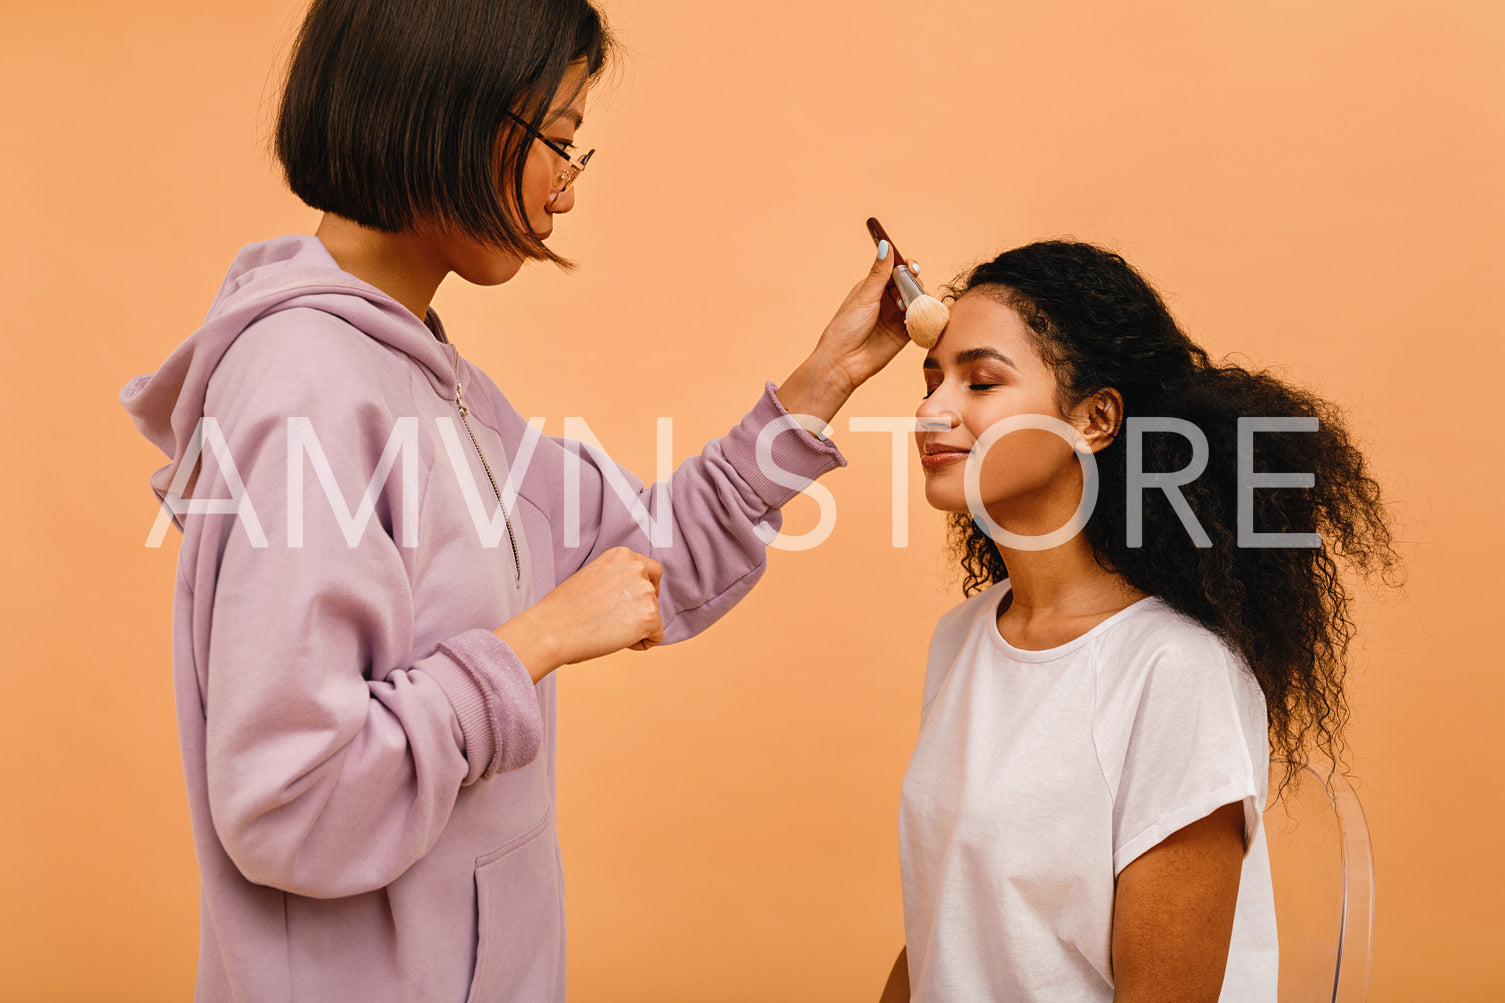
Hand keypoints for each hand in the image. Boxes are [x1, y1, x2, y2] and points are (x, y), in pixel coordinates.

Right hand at [495, 548, 664, 681]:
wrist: (551, 629)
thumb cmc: (563, 610)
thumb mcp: (592, 578)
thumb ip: (615, 581)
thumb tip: (630, 598)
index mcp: (621, 555)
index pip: (651, 572)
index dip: (644, 591)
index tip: (629, 604)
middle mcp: (637, 568)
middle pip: (654, 596)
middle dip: (637, 612)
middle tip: (608, 621)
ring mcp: (645, 591)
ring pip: (654, 617)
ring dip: (635, 628)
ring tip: (605, 629)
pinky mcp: (650, 616)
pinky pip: (656, 636)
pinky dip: (640, 644)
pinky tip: (615, 641)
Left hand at [776, 243, 918, 423]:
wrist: (844, 362)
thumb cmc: (847, 328)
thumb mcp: (864, 297)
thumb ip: (880, 273)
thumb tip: (885, 244)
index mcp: (874, 287)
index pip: (896, 269)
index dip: (907, 266)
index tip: (911, 266)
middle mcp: (887, 300)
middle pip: (911, 284)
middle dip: (914, 284)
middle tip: (909, 291)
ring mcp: (896, 317)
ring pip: (918, 302)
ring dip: (918, 301)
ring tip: (907, 309)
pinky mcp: (904, 334)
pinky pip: (920, 322)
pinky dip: (922, 318)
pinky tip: (914, 321)